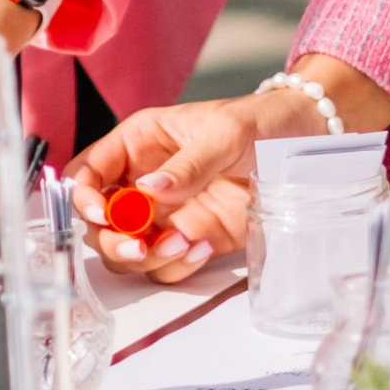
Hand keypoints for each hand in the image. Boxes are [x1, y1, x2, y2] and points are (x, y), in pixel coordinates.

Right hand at [69, 98, 262, 283]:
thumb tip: (148, 191)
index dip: (83, 196)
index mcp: (139, 143)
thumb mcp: (224, 132)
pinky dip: (178, 267)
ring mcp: (166, 215)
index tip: (102, 215)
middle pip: (100, 222)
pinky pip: (166, 266)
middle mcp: (144, 182)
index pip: (89, 171)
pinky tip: (204, 247)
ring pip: (128, 250)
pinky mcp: (192, 239)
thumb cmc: (260, 122)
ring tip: (184, 243)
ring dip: (146, 257)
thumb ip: (187, 164)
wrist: (305, 144)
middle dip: (112, 240)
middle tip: (139, 245)